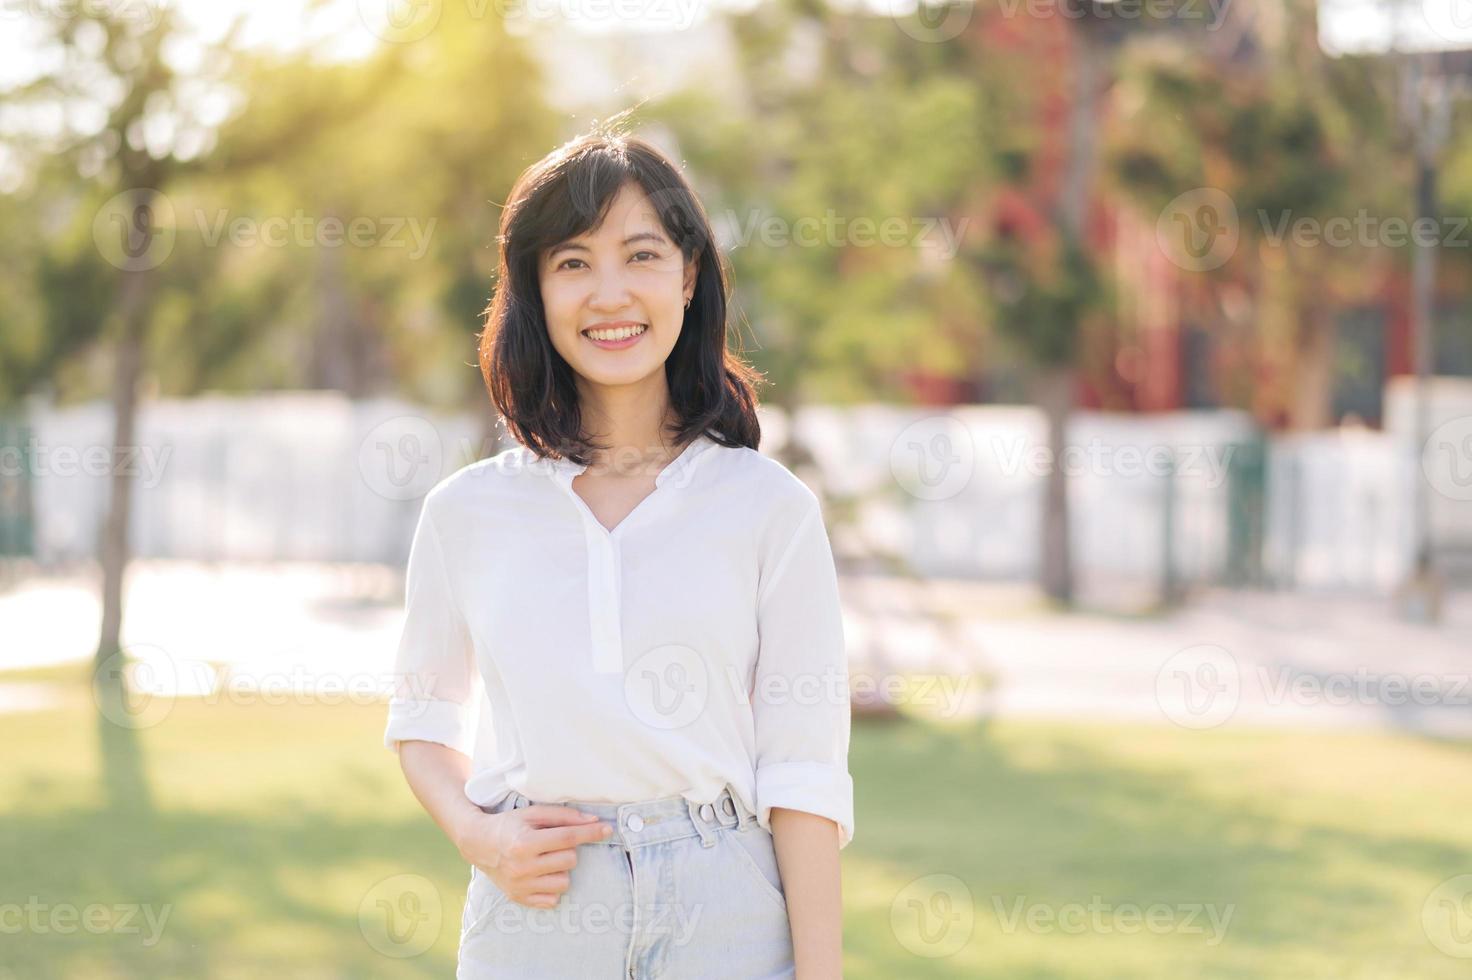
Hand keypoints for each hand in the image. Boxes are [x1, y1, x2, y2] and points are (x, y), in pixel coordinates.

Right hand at [456, 804, 612, 908]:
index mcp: (524, 843)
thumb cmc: (510, 825)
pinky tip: (541, 874)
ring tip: (545, 859)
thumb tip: (594, 820)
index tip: (607, 829)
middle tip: (552, 843)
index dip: (591, 832)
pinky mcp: (519, 899)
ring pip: (564, 882)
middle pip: (569, 861)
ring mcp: (520, 886)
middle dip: (568, 850)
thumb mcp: (533, 813)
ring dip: (561, 869)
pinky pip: (552, 899)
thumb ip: (564, 816)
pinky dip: (552, 887)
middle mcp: (522, 868)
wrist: (479, 843)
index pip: (568, 839)